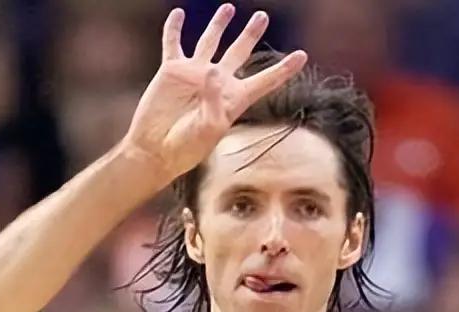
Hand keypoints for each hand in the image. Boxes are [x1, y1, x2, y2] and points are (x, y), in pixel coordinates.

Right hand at [122, 4, 307, 183]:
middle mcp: (217, 82)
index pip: (265, 81)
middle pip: (239, 52)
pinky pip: (173, 43)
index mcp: (234, 99)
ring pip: (210, 41)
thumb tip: (212, 70)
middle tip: (262, 16)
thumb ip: (213, 99)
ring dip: (218, 24)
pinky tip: (178, 13)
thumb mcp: (207, 129)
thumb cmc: (186, 148)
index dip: (284, 69)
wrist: (155, 150)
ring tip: (229, 8)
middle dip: (250, 34)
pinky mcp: (172, 71)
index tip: (302, 55)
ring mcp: (194, 74)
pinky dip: (174, 28)